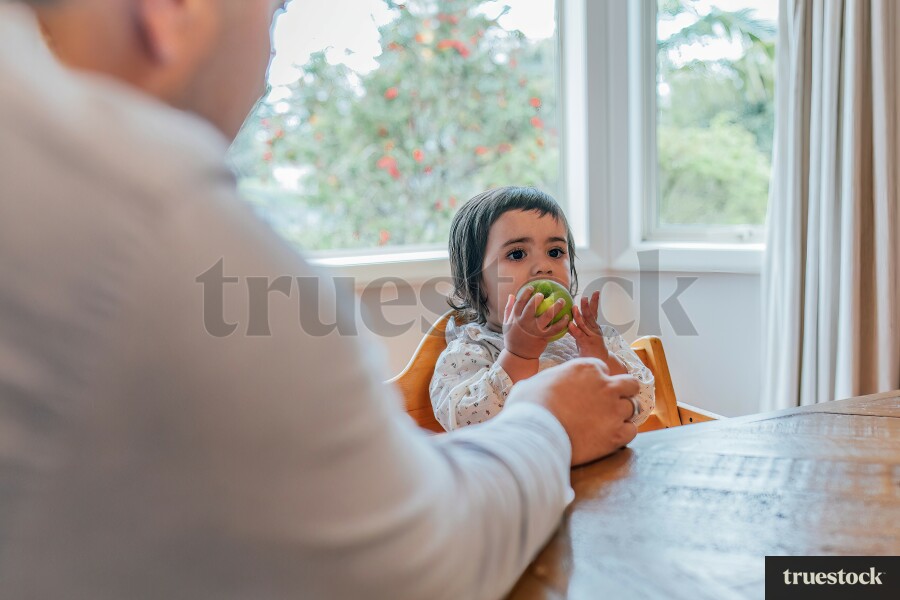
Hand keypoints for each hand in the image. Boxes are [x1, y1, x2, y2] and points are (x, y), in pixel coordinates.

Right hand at [502, 287, 569, 359]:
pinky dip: (562, 323)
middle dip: (538, 298)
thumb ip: (508, 309)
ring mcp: (535, 330)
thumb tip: (511, 295)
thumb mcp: (506, 324)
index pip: (520, 302)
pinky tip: (567, 317)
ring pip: (547, 316)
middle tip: (544, 294)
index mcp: (516, 318)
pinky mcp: (543, 336)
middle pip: (532, 307)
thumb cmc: (512, 338)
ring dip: (556, 307)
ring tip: (562, 301)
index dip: (526, 294)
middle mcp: (525, 323)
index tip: (532, 288)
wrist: (519, 355)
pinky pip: (555, 328)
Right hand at [506, 358, 639, 465]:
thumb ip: (545, 382)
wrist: (534, 433)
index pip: (603, 369)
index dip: (596, 381)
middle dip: (622, 392)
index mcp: (586, 368)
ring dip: (621, 415)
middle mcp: (605, 385)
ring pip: (631, 407)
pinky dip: (623, 434)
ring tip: (605, 424)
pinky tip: (608, 438)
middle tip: (609, 404)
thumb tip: (531, 387)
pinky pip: (632, 430)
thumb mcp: (532, 383)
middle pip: (629, 384)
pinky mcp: (616, 434)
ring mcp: (614, 409)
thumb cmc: (528, 407)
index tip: (589, 392)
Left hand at [569, 291, 627, 375]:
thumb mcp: (585, 335)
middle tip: (584, 297)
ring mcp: (591, 337)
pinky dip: (574, 329)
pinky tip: (570, 324)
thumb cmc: (590, 349)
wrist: (600, 362)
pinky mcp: (586, 344)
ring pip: (585, 325)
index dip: (595, 302)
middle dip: (588, 305)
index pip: (594, 312)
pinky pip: (579, 335)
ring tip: (574, 308)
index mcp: (594, 327)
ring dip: (579, 315)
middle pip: (591, 316)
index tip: (596, 292)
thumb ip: (580, 327)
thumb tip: (570, 318)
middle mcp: (594, 330)